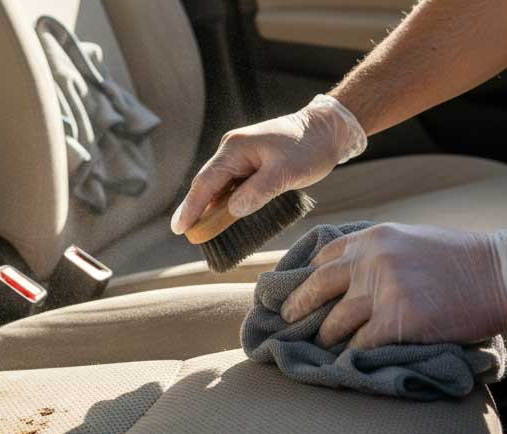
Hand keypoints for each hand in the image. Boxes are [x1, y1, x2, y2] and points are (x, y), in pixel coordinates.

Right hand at [170, 95, 365, 234]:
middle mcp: (232, 149)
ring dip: (209, 205)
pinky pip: (230, 183)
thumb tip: (233, 210)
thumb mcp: (286, 172)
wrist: (327, 128)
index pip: (206, 182)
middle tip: (183, 232)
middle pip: (207, 182)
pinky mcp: (249, 161)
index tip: (179, 228)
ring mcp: (239, 154)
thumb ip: (257, 192)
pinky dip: (224, 200)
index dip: (192, 206)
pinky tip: (221, 215)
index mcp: (235, 148)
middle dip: (194, 207)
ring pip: (218, 184)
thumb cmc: (309, 147)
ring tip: (198, 228)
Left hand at [280, 223, 506, 349]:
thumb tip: (342, 274)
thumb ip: (374, 254)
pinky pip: (361, 344)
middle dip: (297, 306)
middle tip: (286, 320)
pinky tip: (348, 361)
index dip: (303, 276)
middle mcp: (371, 260)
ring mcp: (384, 290)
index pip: (322, 257)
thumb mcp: (408, 241)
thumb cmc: (459, 261)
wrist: (501, 274)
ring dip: (326, 337)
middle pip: (315, 286)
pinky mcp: (399, 319)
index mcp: (372, 238)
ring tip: (323, 345)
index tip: (290, 290)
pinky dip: (353, 355)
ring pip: (335, 321)